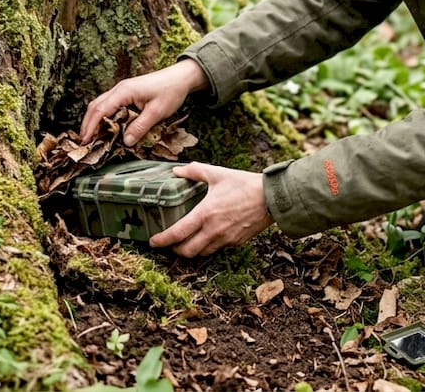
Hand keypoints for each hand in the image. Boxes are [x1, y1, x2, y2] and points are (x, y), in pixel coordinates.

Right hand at [80, 59, 208, 145]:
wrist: (181, 77)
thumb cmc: (170, 92)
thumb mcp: (156, 113)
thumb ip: (140, 127)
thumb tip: (125, 142)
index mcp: (124, 91)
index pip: (101, 110)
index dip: (91, 126)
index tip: (85, 141)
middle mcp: (119, 89)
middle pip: (95, 106)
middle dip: (87, 124)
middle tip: (83, 143)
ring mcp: (122, 89)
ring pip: (100, 104)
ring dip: (93, 120)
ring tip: (91, 137)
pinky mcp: (126, 92)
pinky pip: (109, 104)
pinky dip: (102, 115)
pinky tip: (105, 127)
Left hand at [149, 162, 273, 256]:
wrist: (271, 198)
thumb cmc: (244, 184)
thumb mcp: (218, 173)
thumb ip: (195, 171)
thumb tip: (177, 171)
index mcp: (205, 214)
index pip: (178, 233)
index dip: (162, 240)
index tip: (153, 242)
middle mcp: (213, 230)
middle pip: (187, 251)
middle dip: (175, 250)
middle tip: (170, 244)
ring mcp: (225, 239)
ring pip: (202, 253)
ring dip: (192, 250)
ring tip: (187, 241)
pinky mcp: (236, 242)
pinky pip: (217, 249)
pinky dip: (208, 246)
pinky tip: (207, 237)